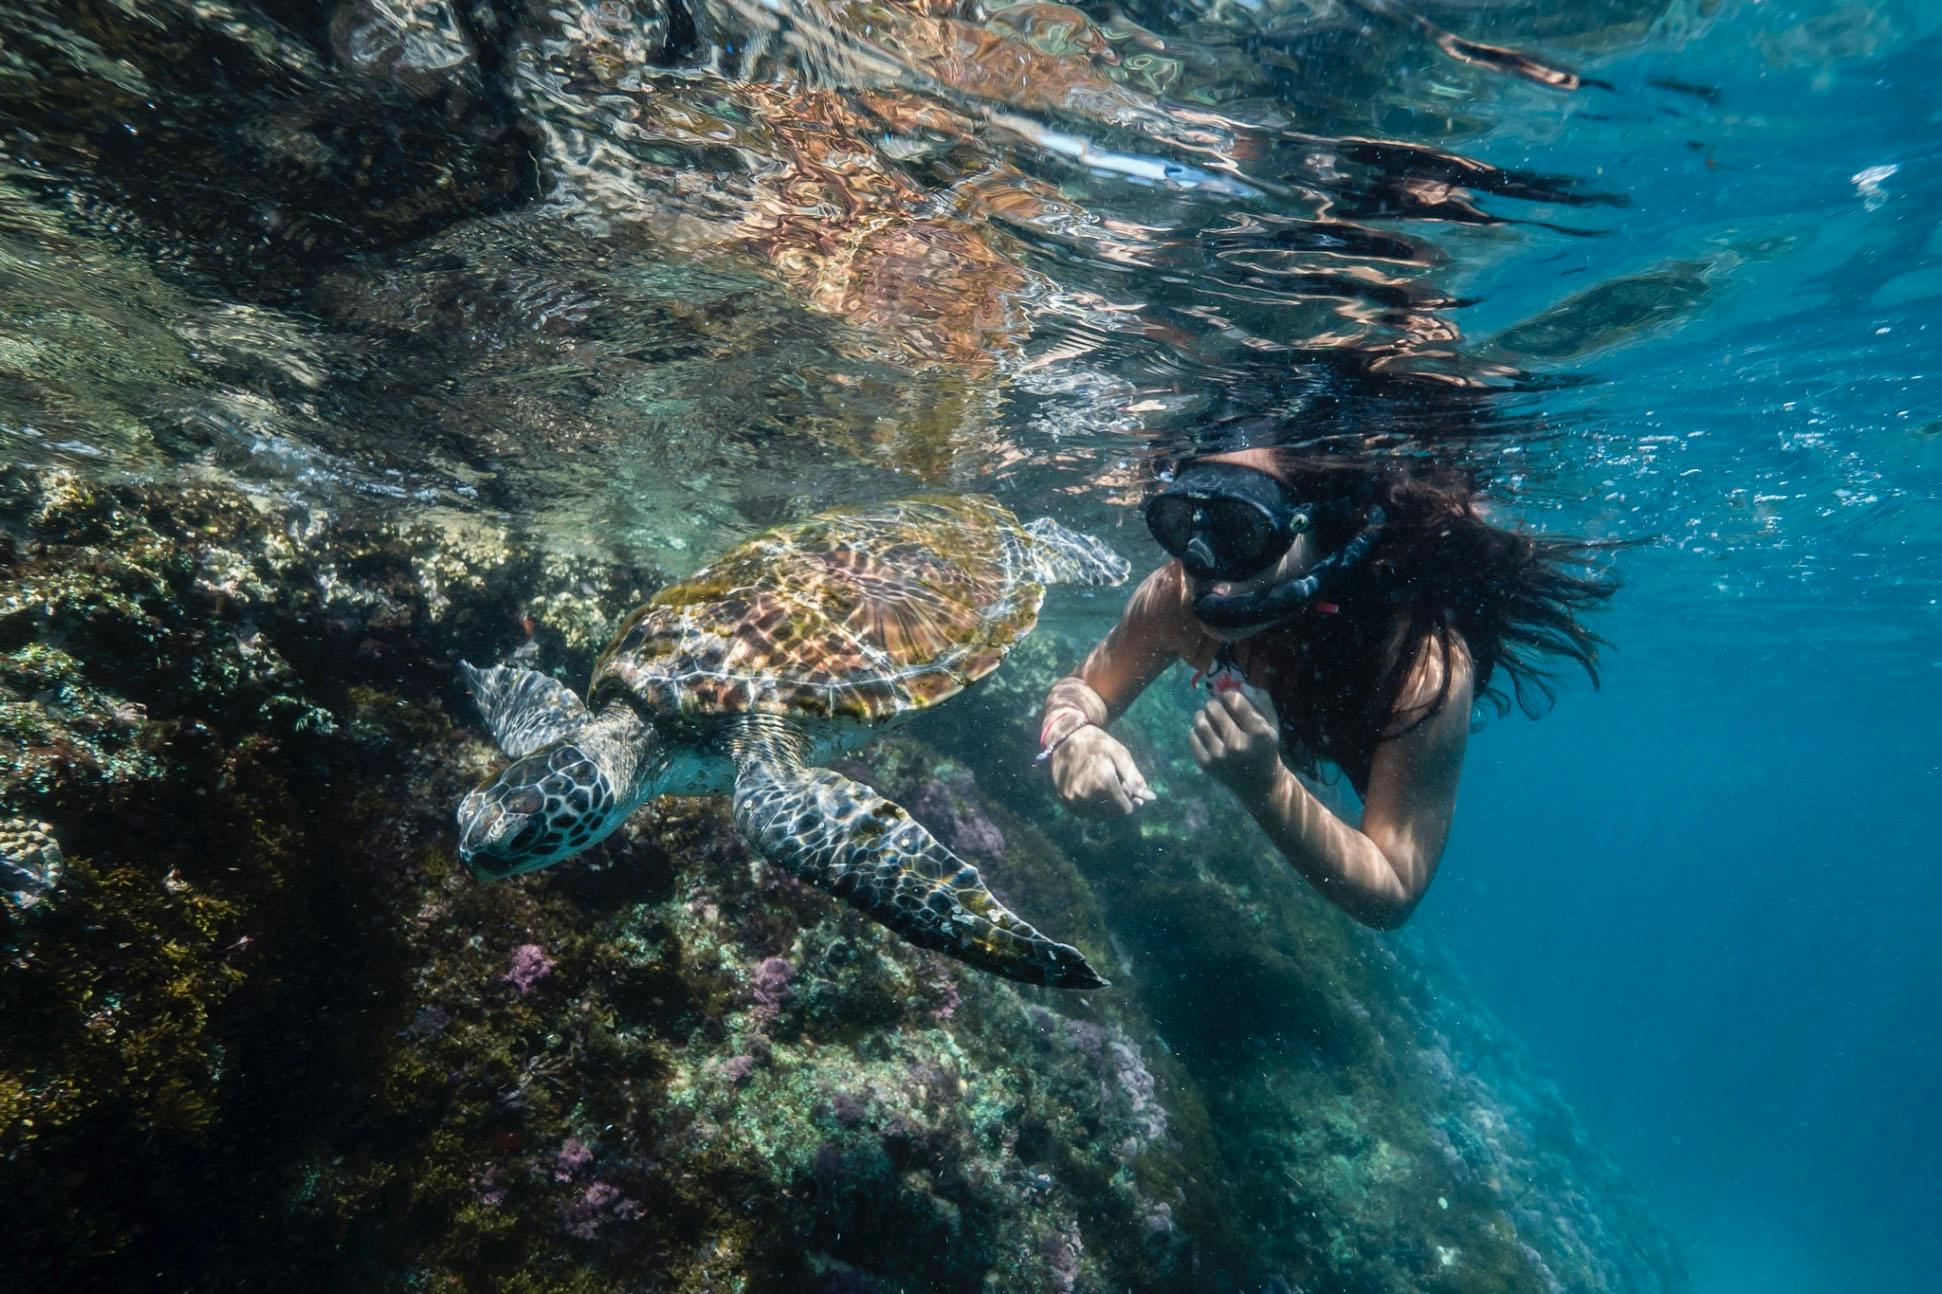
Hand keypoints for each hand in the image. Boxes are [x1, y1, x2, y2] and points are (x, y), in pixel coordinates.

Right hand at [1051, 724, 1154, 816]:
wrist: (1065, 737)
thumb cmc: (1097, 743)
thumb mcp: (1120, 754)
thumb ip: (1134, 778)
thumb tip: (1151, 798)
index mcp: (1103, 781)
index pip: (1125, 808)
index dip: (1131, 799)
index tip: (1128, 786)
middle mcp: (1085, 794)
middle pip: (1112, 813)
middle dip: (1118, 802)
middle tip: (1117, 782)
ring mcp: (1072, 799)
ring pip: (1099, 815)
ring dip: (1105, 805)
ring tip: (1103, 785)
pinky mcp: (1064, 801)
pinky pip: (1085, 814)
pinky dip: (1092, 806)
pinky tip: (1093, 790)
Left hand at [1189, 687, 1283, 804]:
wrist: (1258, 784)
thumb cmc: (1265, 746)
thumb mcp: (1272, 723)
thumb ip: (1261, 699)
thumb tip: (1239, 685)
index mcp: (1259, 732)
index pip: (1234, 699)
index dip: (1229, 693)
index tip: (1230, 698)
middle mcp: (1239, 745)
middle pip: (1214, 707)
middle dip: (1215, 702)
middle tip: (1218, 706)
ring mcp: (1221, 756)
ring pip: (1200, 720)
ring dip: (1203, 713)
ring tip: (1210, 716)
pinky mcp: (1207, 765)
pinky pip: (1192, 735)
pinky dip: (1197, 730)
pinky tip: (1207, 732)